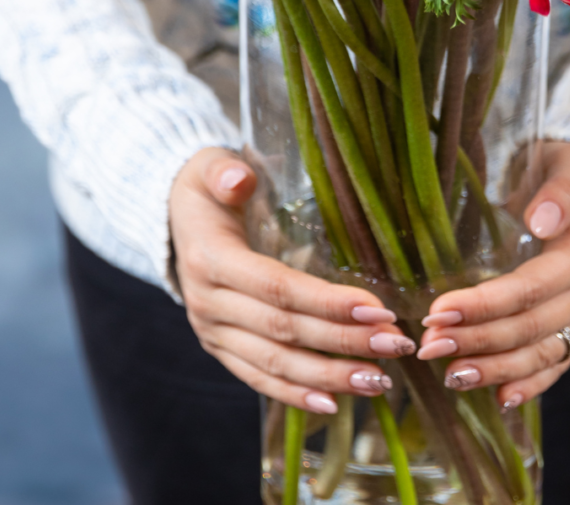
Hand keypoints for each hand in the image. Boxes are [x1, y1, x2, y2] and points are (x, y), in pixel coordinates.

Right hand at [170, 147, 416, 414]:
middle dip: (343, 342)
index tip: (375, 308)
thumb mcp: (209, 167)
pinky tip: (335, 402)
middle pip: (284, 331)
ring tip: (379, 380)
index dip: (325, 302)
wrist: (174, 220)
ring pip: (275, 363)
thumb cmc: (206, 190)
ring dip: (329, 376)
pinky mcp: (221, 348)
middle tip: (395, 343)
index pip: (276, 288)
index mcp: (211, 260)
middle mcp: (209, 305)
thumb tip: (239, 179)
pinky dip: (295, 394)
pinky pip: (259, 378)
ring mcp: (213, 332)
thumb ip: (224, 172)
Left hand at [417, 141, 569, 407]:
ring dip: (494, 370)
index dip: (485, 304)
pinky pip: (554, 365)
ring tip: (449, 375)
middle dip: (477, 340)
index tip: (439, 310)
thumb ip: (560, 193)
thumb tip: (541, 220)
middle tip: (428, 346)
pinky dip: (528, 385)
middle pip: (529, 327)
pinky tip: (500, 400)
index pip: (529, 289)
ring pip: (539, 354)